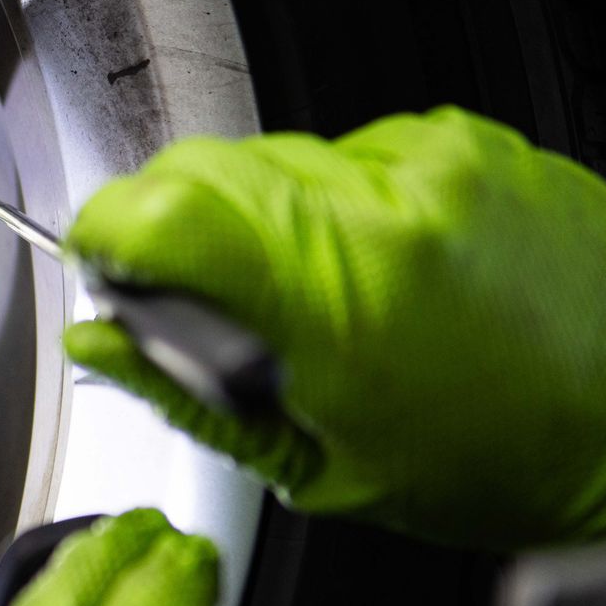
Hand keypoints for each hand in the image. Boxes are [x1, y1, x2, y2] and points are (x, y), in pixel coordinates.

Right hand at [66, 107, 605, 548]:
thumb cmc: (503, 463)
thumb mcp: (318, 467)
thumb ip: (188, 396)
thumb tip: (102, 344)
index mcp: (336, 298)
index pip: (159, 210)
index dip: (108, 235)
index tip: (112, 272)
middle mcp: (386, 207)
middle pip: (199, 168)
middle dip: (176, 231)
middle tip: (224, 310)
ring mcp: (433, 161)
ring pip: (269, 156)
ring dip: (262, 218)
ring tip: (328, 296)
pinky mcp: (468, 138)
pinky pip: (349, 151)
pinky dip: (341, 203)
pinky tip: (387, 266)